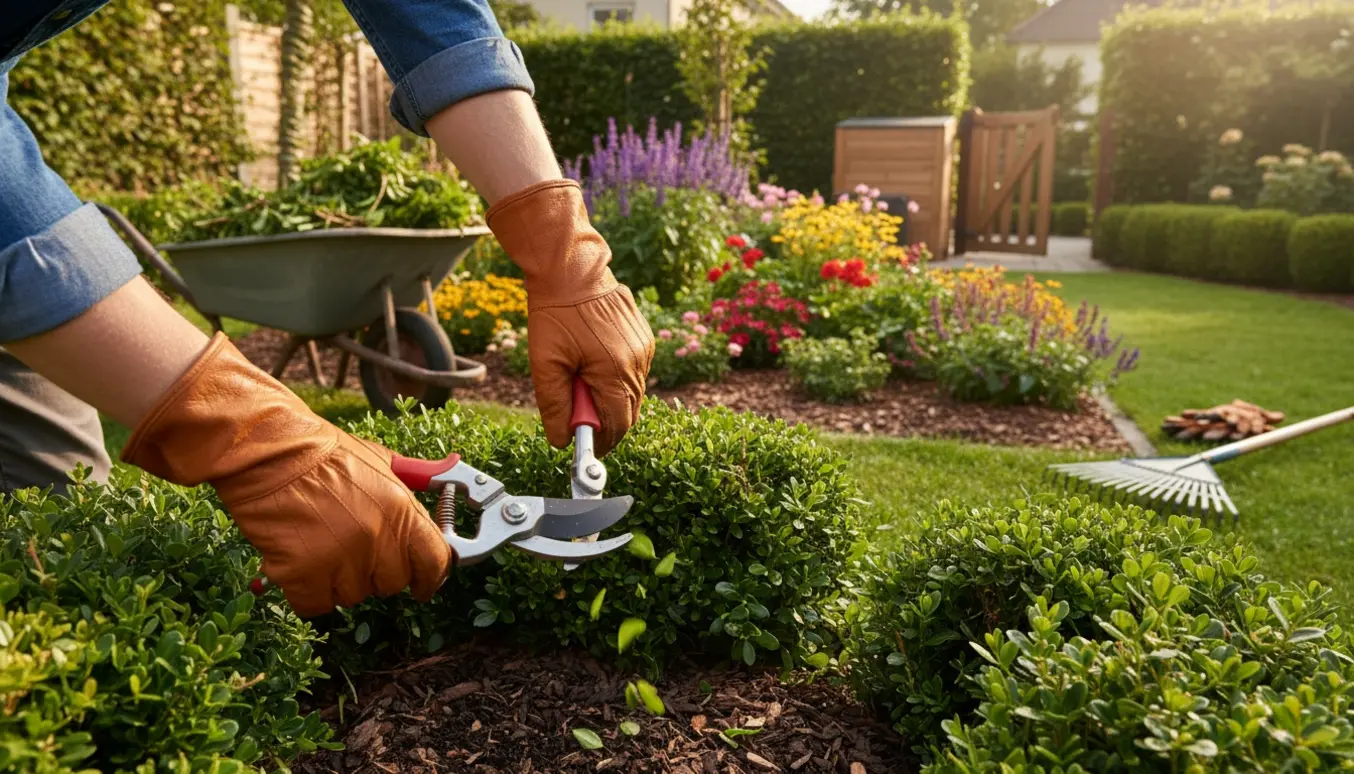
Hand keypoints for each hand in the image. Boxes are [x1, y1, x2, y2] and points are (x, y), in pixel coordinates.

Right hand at [121, 335, 449, 616]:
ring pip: (354, 596)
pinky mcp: (302, 574)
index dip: (430, 576)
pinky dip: (307, 592)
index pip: (434, 562)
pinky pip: (317, 604)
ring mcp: (340, 559)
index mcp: (401, 510)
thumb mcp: (381, 460)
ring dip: (339, 580)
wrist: (269, 452)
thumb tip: (452, 470)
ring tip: (321, 545)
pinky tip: (299, 562)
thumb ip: (418, 476)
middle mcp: (376, 539)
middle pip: (392, 584)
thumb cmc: (323, 454)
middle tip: (353, 549)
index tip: (423, 584)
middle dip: (377, 573)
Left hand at [487, 180, 654, 454]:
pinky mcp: (644, 338)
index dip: (601, 441)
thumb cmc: (555, 314)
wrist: (571, 269)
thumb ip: (555, 407)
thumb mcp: (545, 364)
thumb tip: (562, 440)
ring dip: (611, 398)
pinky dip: (617, 378)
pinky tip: (594, 363)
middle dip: (606, 422)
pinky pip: (635, 371)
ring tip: (582, 381)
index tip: (586, 445)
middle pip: (629, 413)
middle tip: (580, 417)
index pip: (617, 425)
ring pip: (633, 393)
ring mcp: (645, 349)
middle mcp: (637, 363)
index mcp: (614, 373)